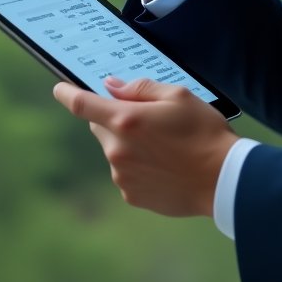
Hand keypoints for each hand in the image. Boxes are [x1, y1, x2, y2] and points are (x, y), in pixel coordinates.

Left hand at [53, 77, 237, 216]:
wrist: (222, 179)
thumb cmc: (203, 132)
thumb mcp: (179, 96)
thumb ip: (141, 88)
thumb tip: (111, 86)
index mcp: (126, 120)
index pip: (82, 105)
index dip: (67, 94)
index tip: (60, 89)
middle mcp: (117, 150)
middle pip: (101, 126)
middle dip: (115, 118)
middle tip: (147, 118)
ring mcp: (122, 176)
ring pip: (114, 150)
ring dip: (128, 143)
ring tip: (165, 145)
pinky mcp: (131, 195)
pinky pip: (126, 172)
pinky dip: (138, 165)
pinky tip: (165, 164)